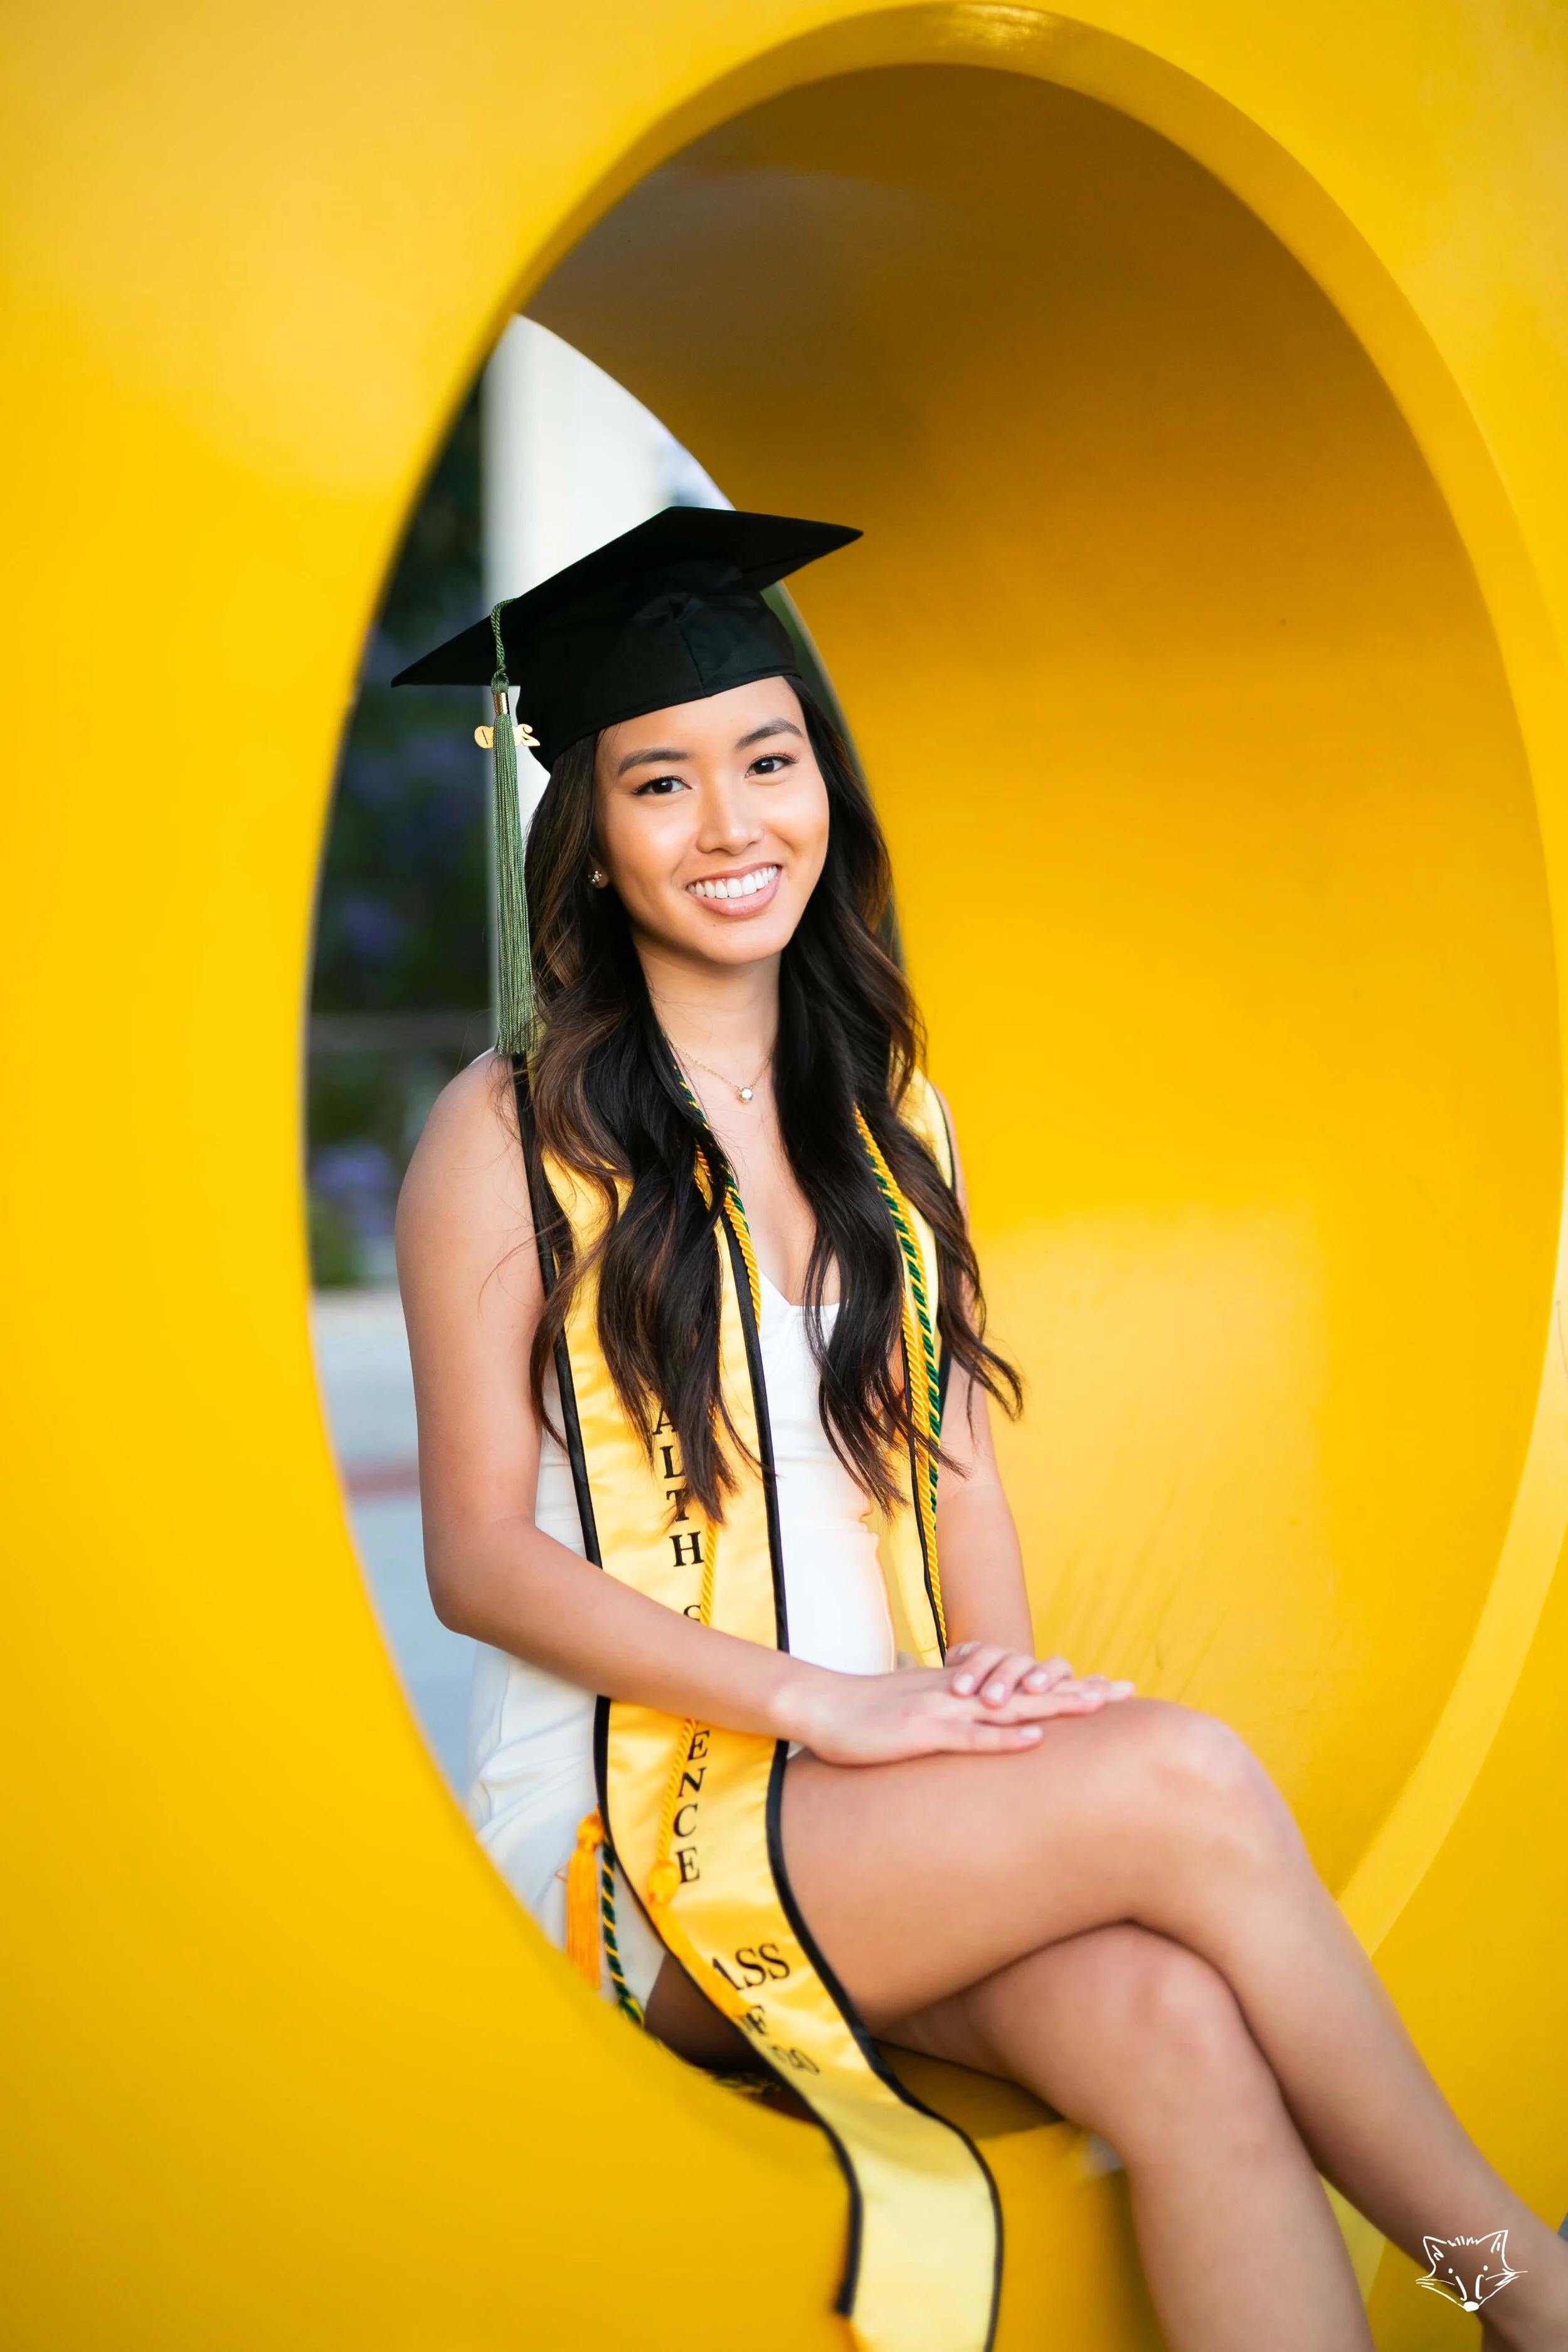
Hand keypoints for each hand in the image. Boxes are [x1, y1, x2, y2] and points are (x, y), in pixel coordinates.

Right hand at [777, 1650, 1134, 1767]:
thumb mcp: (916, 1710)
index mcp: (963, 1690)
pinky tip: (1034, 1738)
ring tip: (1098, 1706)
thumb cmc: (866, 1715)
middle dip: (1079, 1691)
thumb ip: (947, 1715)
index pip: (1025, 1684)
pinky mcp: (923, 1733)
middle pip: (1032, 1690)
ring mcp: (944, 1711)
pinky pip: (971, 1737)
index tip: (1110, 1689)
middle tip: (1126, 1690)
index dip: (1068, 1686)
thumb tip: (973, 1724)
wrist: (822, 1706)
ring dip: (1055, 1706)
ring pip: (1010, 1707)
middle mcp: (961, 1694)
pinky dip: (1004, 1738)